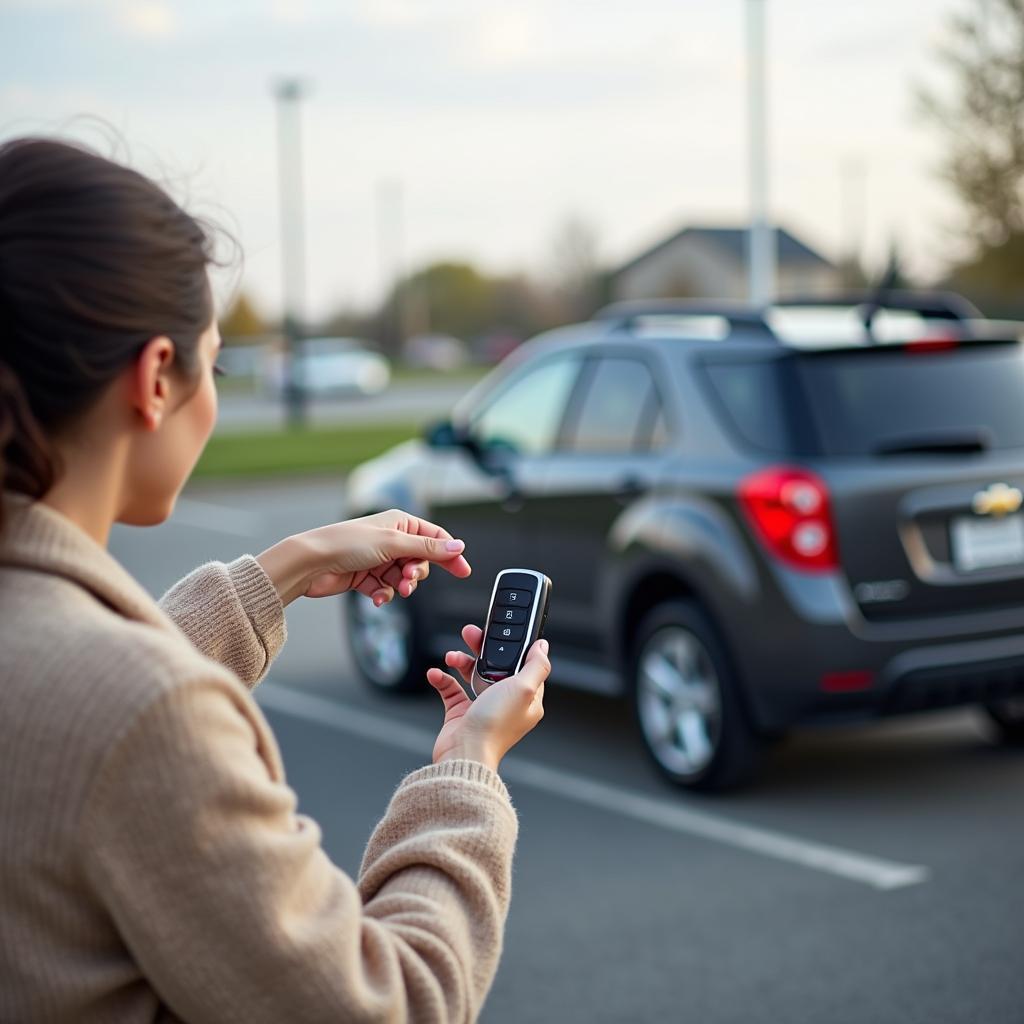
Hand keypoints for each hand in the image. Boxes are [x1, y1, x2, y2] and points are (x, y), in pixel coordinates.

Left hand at [256, 509, 471, 606]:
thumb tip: (459, 548)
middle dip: (417, 573)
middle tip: (409, 581)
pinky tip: (377, 598)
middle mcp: (391, 539)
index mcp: (400, 522)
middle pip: (420, 560)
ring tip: (394, 589)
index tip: (463, 571)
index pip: (435, 538)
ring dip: (401, 586)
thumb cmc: (346, 544)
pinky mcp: (366, 576)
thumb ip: (427, 549)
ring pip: (404, 577)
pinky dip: (385, 594)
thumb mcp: (393, 544)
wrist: (311, 563)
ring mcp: (378, 558)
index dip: (450, 554)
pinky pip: (386, 588)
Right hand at [426, 625, 549, 772]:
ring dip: (460, 661)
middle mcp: (505, 703)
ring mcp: (482, 708)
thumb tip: (543, 647)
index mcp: (526, 699)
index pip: (523, 665)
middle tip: (470, 634)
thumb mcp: (524, 689)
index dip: (512, 648)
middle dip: (481, 648)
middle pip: (495, 666)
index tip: (500, 633)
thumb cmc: (494, 726)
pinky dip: (442, 679)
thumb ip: (536, 666)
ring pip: (472, 674)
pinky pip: (451, 689)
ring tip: (451, 657)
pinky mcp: (461, 714)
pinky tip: (436, 673)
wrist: (464, 754)